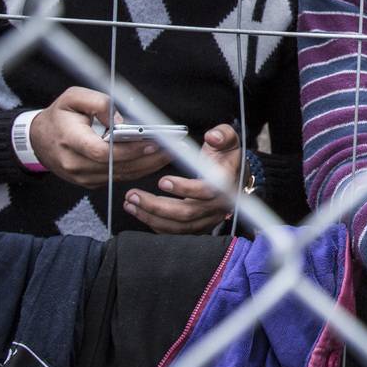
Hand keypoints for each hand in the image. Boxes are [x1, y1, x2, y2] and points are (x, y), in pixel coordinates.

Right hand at [28, 86, 170, 187]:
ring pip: (121, 175)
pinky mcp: (89, 182)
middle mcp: (75, 164)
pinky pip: (118, 177)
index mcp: (70, 141)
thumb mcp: (73, 97)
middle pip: (118, 166)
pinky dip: (138, 169)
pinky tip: (155, 159)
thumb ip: (98, 103)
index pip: (103, 151)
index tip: (153, 141)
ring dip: (148, 165)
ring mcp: (82, 177)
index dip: (130, 149)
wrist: (39, 140)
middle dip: (148, 157)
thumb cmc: (59, 115)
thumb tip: (121, 121)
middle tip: (173, 147)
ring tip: (171, 152)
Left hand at [124, 125, 242, 233]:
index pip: (206, 190)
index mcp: (226, 183)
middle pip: (186, 213)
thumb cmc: (227, 158)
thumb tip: (212, 136)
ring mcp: (209, 219)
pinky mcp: (200, 226)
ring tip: (130, 204)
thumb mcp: (228, 140)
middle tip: (133, 195)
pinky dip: (157, 226)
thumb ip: (222, 135)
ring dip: (151, 217)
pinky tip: (141, 214)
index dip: (184, 188)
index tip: (162, 181)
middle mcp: (218, 206)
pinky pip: (177, 232)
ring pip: (179, 226)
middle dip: (156, 206)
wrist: (235, 178)